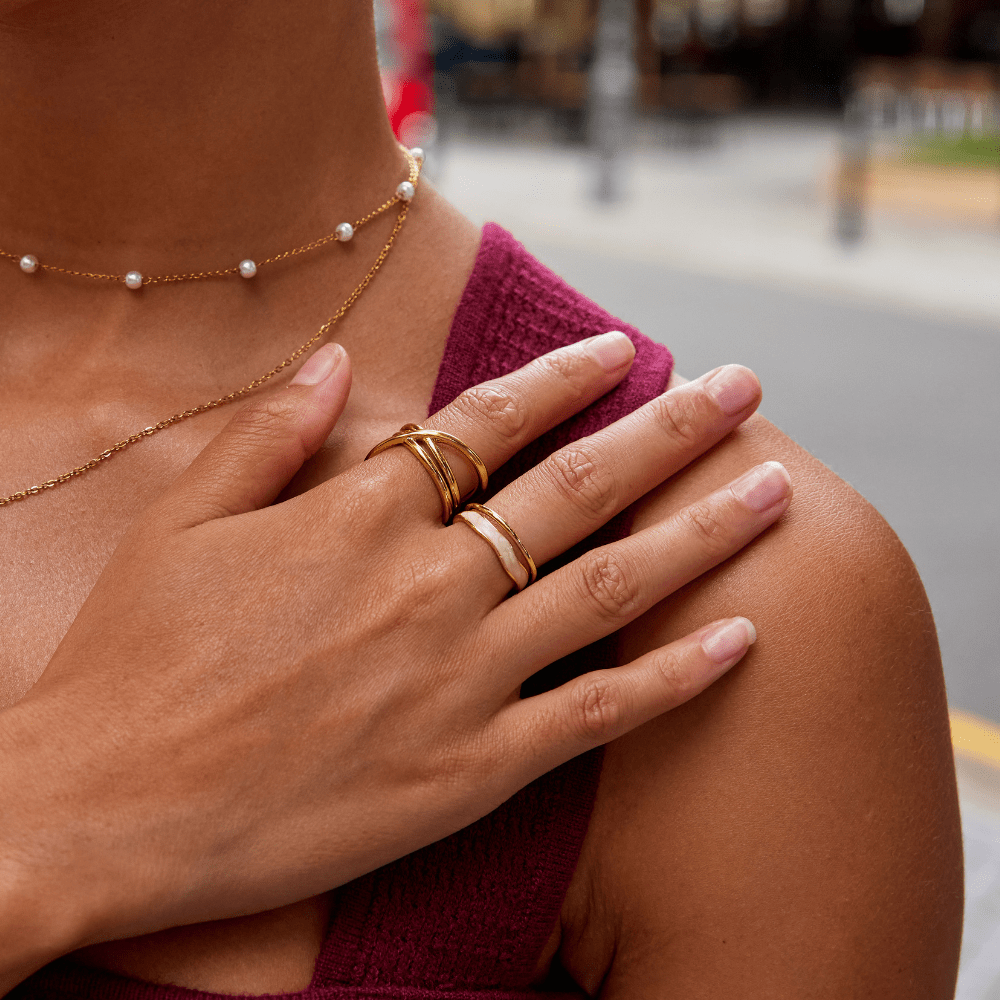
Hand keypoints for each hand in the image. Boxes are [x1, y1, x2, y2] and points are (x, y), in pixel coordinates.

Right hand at [0, 332, 787, 981]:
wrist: (102, 808)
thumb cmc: (133, 662)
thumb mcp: (182, 522)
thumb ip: (271, 434)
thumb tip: (344, 361)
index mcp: (356, 518)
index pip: (486, 423)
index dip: (561, 378)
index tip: (620, 347)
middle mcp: (426, 585)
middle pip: (576, 486)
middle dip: (668, 426)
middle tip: (742, 386)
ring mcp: (458, 680)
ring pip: (610, 587)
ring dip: (702, 532)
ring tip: (776, 490)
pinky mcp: (469, 772)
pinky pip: (596, 716)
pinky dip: (675, 677)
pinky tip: (743, 638)